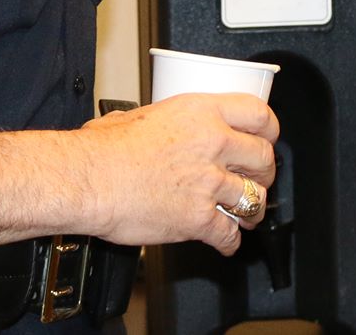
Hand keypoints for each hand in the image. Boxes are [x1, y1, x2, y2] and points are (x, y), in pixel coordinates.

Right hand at [74, 94, 278, 255]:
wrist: (86, 181)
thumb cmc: (103, 149)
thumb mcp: (140, 114)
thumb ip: (164, 119)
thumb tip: (158, 122)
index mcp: (202, 112)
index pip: (259, 115)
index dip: (268, 131)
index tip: (267, 139)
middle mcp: (213, 143)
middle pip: (263, 158)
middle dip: (264, 173)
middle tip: (258, 179)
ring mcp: (209, 182)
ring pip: (253, 198)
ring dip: (252, 210)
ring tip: (247, 215)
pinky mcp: (198, 219)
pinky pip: (229, 234)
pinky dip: (229, 242)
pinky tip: (225, 242)